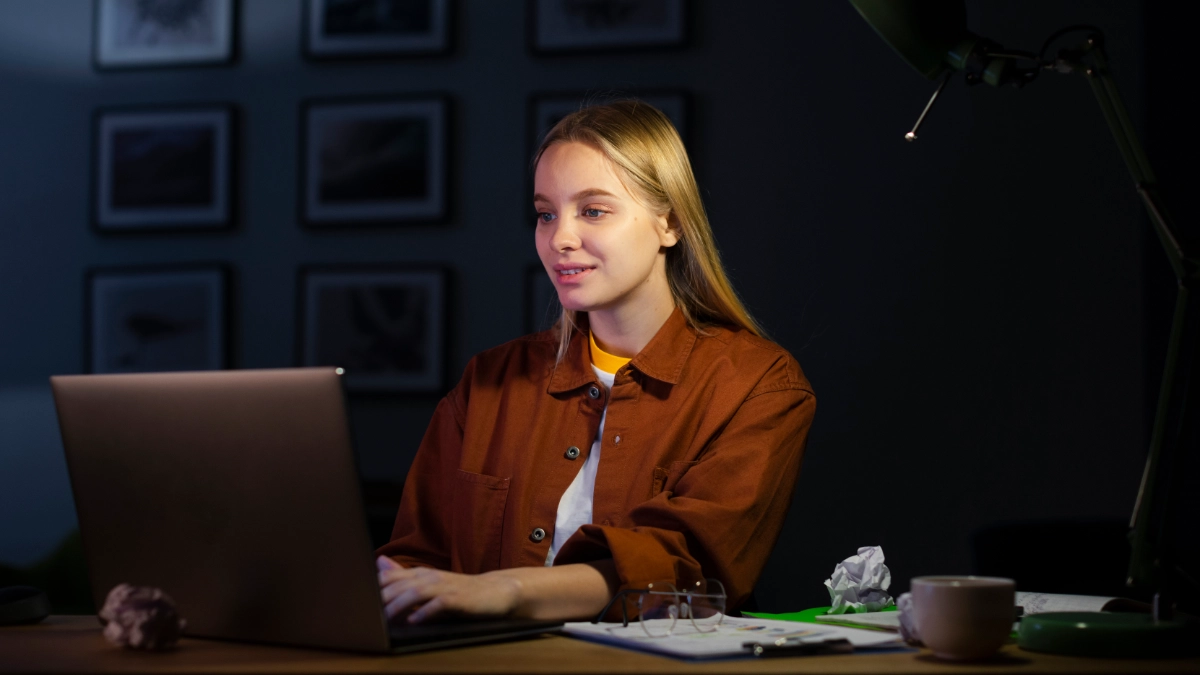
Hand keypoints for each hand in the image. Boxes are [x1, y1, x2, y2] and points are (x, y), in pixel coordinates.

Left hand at [376, 556, 521, 622]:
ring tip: (385, 618)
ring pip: (416, 593)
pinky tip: (414, 621)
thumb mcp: (429, 583)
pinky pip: (439, 604)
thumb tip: (379, 564)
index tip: (355, 602)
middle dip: (380, 599)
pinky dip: (425, 612)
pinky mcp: (459, 599)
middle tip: (364, 613)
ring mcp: (445, 587)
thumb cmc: (461, 590)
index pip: (389, 578)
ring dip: (399, 605)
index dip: (371, 589)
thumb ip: (403, 575)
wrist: (496, 591)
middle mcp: (430, 577)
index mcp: (420, 574)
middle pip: (399, 585)